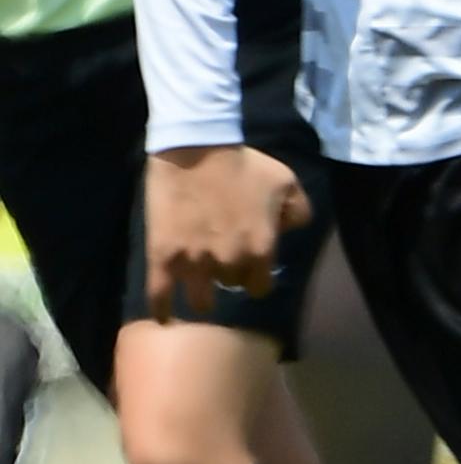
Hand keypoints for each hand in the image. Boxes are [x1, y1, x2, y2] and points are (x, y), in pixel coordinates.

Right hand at [142, 145, 311, 315]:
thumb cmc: (243, 164)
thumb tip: (288, 234)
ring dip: (202, 293)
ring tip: (197, 285)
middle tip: (221, 259)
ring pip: (201, 300)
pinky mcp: (164, 259)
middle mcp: (229, 264)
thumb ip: (298, 213)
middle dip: (229, 274)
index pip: (261, 286)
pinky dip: (161, 309)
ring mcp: (195, 264)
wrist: (196, 148)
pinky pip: (160, 296)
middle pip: (231, 286)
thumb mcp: (286, 182)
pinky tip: (163, 315)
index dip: (256, 277)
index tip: (249, 268)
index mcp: (261, 251)